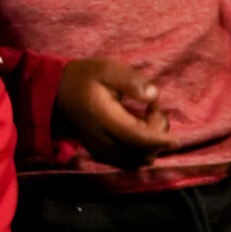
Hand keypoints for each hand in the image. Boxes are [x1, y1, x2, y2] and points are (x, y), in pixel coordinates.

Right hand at [55, 57, 170, 164]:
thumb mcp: (107, 68)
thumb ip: (132, 81)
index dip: (161, 140)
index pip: (139, 139)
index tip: (176, 135)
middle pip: (141, 154)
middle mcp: (104, 140)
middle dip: (157, 138)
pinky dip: (140, 153)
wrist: (54, 93)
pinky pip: (126, 163)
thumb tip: (155, 96)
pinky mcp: (101, 152)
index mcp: (106, 120)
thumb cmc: (83, 78)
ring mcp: (101, 149)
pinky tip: (138, 133)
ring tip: (146, 121)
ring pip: (135, 161)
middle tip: (152, 111)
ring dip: (149, 147)